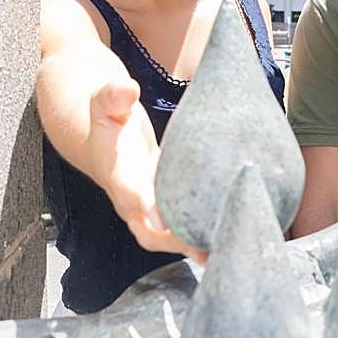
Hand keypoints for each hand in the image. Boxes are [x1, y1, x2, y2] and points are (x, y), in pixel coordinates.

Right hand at [88, 81, 208, 263]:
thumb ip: (112, 96)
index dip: (143, 206)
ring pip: (169, 240)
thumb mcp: (105, 103)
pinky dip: (204, 237)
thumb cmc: (110, 120)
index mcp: (118, 175)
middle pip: (149, 233)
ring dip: (195, 246)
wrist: (108, 140)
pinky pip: (183, 231)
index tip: (160, 217)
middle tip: (204, 247)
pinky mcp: (168, 210)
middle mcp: (133, 201)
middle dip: (175, 242)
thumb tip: (128, 89)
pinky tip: (233, 236)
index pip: (129, 194)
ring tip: (226, 248)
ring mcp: (151, 210)